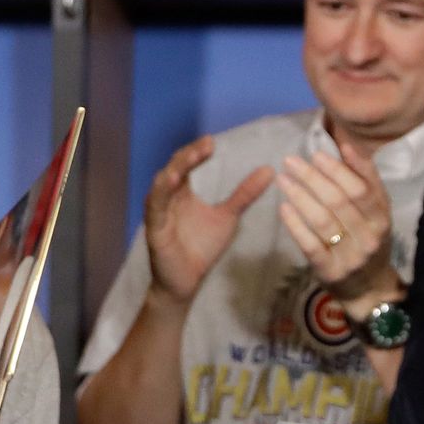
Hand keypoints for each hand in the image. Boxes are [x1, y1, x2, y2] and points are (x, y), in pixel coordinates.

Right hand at [145, 136, 274, 305]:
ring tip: (191, 157)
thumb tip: (269, 170)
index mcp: (181, 193)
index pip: (186, 164)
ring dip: (175, 169)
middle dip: (189, 155)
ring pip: (162, 184)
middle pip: (174, 168)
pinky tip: (172, 181)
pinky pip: (155, 207)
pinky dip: (161, 192)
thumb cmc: (201, 248)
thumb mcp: (228, 217)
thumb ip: (244, 194)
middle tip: (207, 144)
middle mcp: (167, 198)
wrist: (186, 282)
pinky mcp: (154, 228)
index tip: (212, 141)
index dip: (197, 151)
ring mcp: (158, 212)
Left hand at [276, 144, 399, 319]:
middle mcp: (370, 236)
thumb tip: (348, 145)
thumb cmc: (367, 240)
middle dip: (312, 177)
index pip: (360, 188)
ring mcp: (350, 255)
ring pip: (323, 220)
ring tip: (282, 180)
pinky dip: (296, 225)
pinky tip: (283, 208)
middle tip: (290, 161)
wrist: (369, 288)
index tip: (315, 153)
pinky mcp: (330, 271)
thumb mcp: (375, 212)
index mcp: (381, 217)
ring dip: (300, 196)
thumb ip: (365, 180)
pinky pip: (311, 245)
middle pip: (339, 201)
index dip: (338, 169)